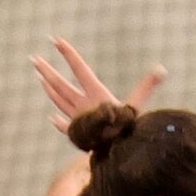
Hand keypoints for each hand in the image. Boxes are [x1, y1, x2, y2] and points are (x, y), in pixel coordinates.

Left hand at [31, 37, 165, 134]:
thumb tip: (161, 70)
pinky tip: (52, 118)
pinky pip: (64, 125)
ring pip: (58, 100)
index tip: (56, 40)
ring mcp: (77, 119)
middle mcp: (82, 105)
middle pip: (60, 84)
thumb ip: (147, 86)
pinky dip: (58, 121)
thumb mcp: (137, 105)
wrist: (115, 155)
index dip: (68, 54)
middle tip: (34, 59)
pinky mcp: (77, 133)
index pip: (80, 69)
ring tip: (40, 78)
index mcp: (96, 94)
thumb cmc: (126, 130)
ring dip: (49, 88)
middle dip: (47, 70)